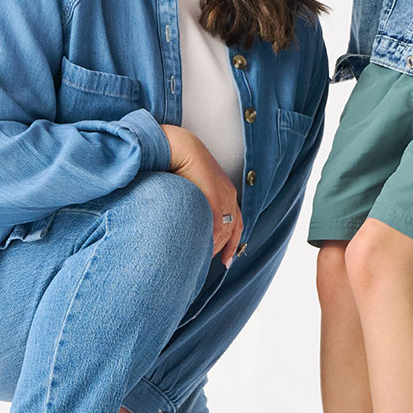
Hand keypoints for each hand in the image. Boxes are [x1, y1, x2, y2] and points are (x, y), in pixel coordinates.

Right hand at [163, 126, 242, 266]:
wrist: (176, 146)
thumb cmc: (177, 164)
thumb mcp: (190, 187)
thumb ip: (194, 204)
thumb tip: (184, 220)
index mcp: (225, 193)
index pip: (236, 225)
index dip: (231, 245)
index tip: (225, 261)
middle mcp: (229, 196)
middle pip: (230, 232)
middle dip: (220, 250)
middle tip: (206, 266)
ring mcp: (223, 196)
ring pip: (223, 231)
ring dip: (211, 248)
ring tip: (198, 261)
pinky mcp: (214, 196)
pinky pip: (215, 224)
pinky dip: (209, 239)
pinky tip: (199, 249)